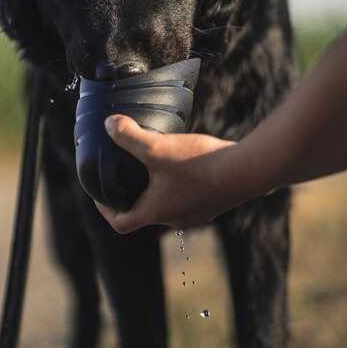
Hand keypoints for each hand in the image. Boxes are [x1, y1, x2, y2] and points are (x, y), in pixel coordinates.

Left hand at [94, 114, 235, 232]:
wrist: (246, 171)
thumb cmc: (199, 164)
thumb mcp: (157, 147)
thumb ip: (129, 136)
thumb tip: (108, 125)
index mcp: (155, 212)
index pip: (121, 222)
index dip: (105, 210)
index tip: (100, 195)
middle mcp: (175, 220)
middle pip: (145, 213)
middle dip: (133, 195)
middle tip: (127, 172)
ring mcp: (197, 214)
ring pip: (169, 204)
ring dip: (159, 190)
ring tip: (156, 164)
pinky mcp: (214, 204)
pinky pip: (190, 197)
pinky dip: (181, 185)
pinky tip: (186, 163)